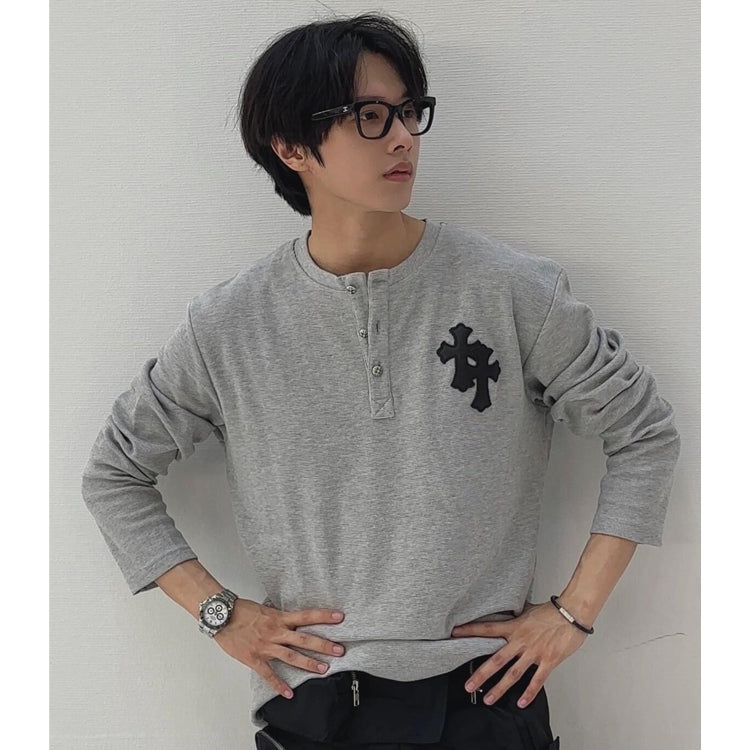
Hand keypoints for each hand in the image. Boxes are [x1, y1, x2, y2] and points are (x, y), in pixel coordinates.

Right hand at [213, 599, 345, 698]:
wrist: (221, 616)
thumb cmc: (242, 610)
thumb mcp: (266, 609)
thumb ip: (280, 616)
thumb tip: (293, 619)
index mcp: (279, 617)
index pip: (306, 616)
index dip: (323, 616)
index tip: (340, 618)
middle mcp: (276, 631)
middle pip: (304, 639)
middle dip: (323, 645)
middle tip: (340, 650)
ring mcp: (266, 646)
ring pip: (291, 656)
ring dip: (308, 664)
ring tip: (323, 670)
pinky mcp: (254, 658)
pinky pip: (268, 674)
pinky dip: (278, 684)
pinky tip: (288, 693)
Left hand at [450, 601, 588, 708]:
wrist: (572, 613)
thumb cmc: (552, 611)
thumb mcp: (529, 610)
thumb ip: (516, 615)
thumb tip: (508, 611)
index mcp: (515, 627)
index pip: (488, 628)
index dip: (470, 631)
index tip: (455, 633)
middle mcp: (521, 641)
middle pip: (497, 659)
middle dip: (481, 674)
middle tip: (468, 685)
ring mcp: (534, 652)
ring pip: (513, 674)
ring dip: (499, 688)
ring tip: (488, 699)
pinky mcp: (549, 660)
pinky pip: (537, 680)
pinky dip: (529, 693)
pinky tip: (521, 702)